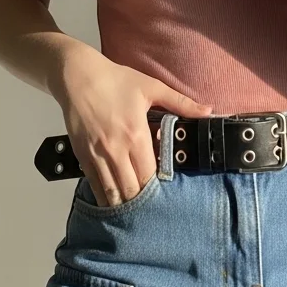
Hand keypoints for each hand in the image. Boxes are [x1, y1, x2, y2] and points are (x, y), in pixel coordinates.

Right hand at [53, 43, 211, 206]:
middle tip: (151, 204)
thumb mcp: (152, 87)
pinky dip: (104, 197)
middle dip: (142, 199)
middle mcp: (117, 150)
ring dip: (124, 203)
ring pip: (112, 192)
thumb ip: (181, 103)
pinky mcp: (82, 156)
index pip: (150, 174)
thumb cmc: (116, 81)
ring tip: (135, 210)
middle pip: (132, 188)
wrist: (78, 76)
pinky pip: (94, 185)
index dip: (158, 186)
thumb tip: (208, 111)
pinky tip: (112, 203)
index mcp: (137, 135)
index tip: (164, 190)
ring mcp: (97, 155)